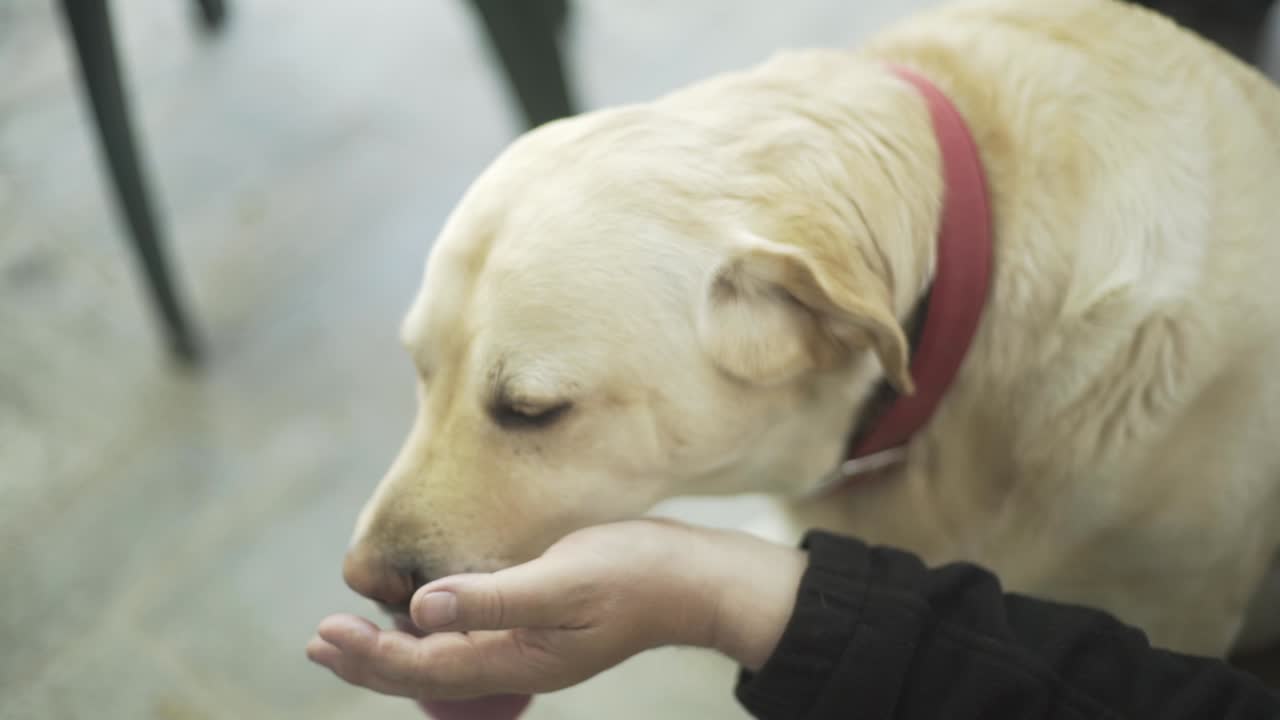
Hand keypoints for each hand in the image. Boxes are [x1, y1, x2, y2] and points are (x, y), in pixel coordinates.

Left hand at [306, 519, 805, 701]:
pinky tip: (423, 616)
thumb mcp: (563, 581)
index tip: (326, 632)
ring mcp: (531, 648)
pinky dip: (432, 633)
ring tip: (352, 637)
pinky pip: (470, 643)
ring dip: (394, 648)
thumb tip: (420, 610)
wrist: (696, 581)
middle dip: (369, 660)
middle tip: (318, 641)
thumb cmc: (636, 576)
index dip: (371, 655)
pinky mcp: (542, 626)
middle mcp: (517, 662)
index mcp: (517, 659)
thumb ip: (491, 598)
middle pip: (427, 673)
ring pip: (445, 659)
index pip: (425, 667)